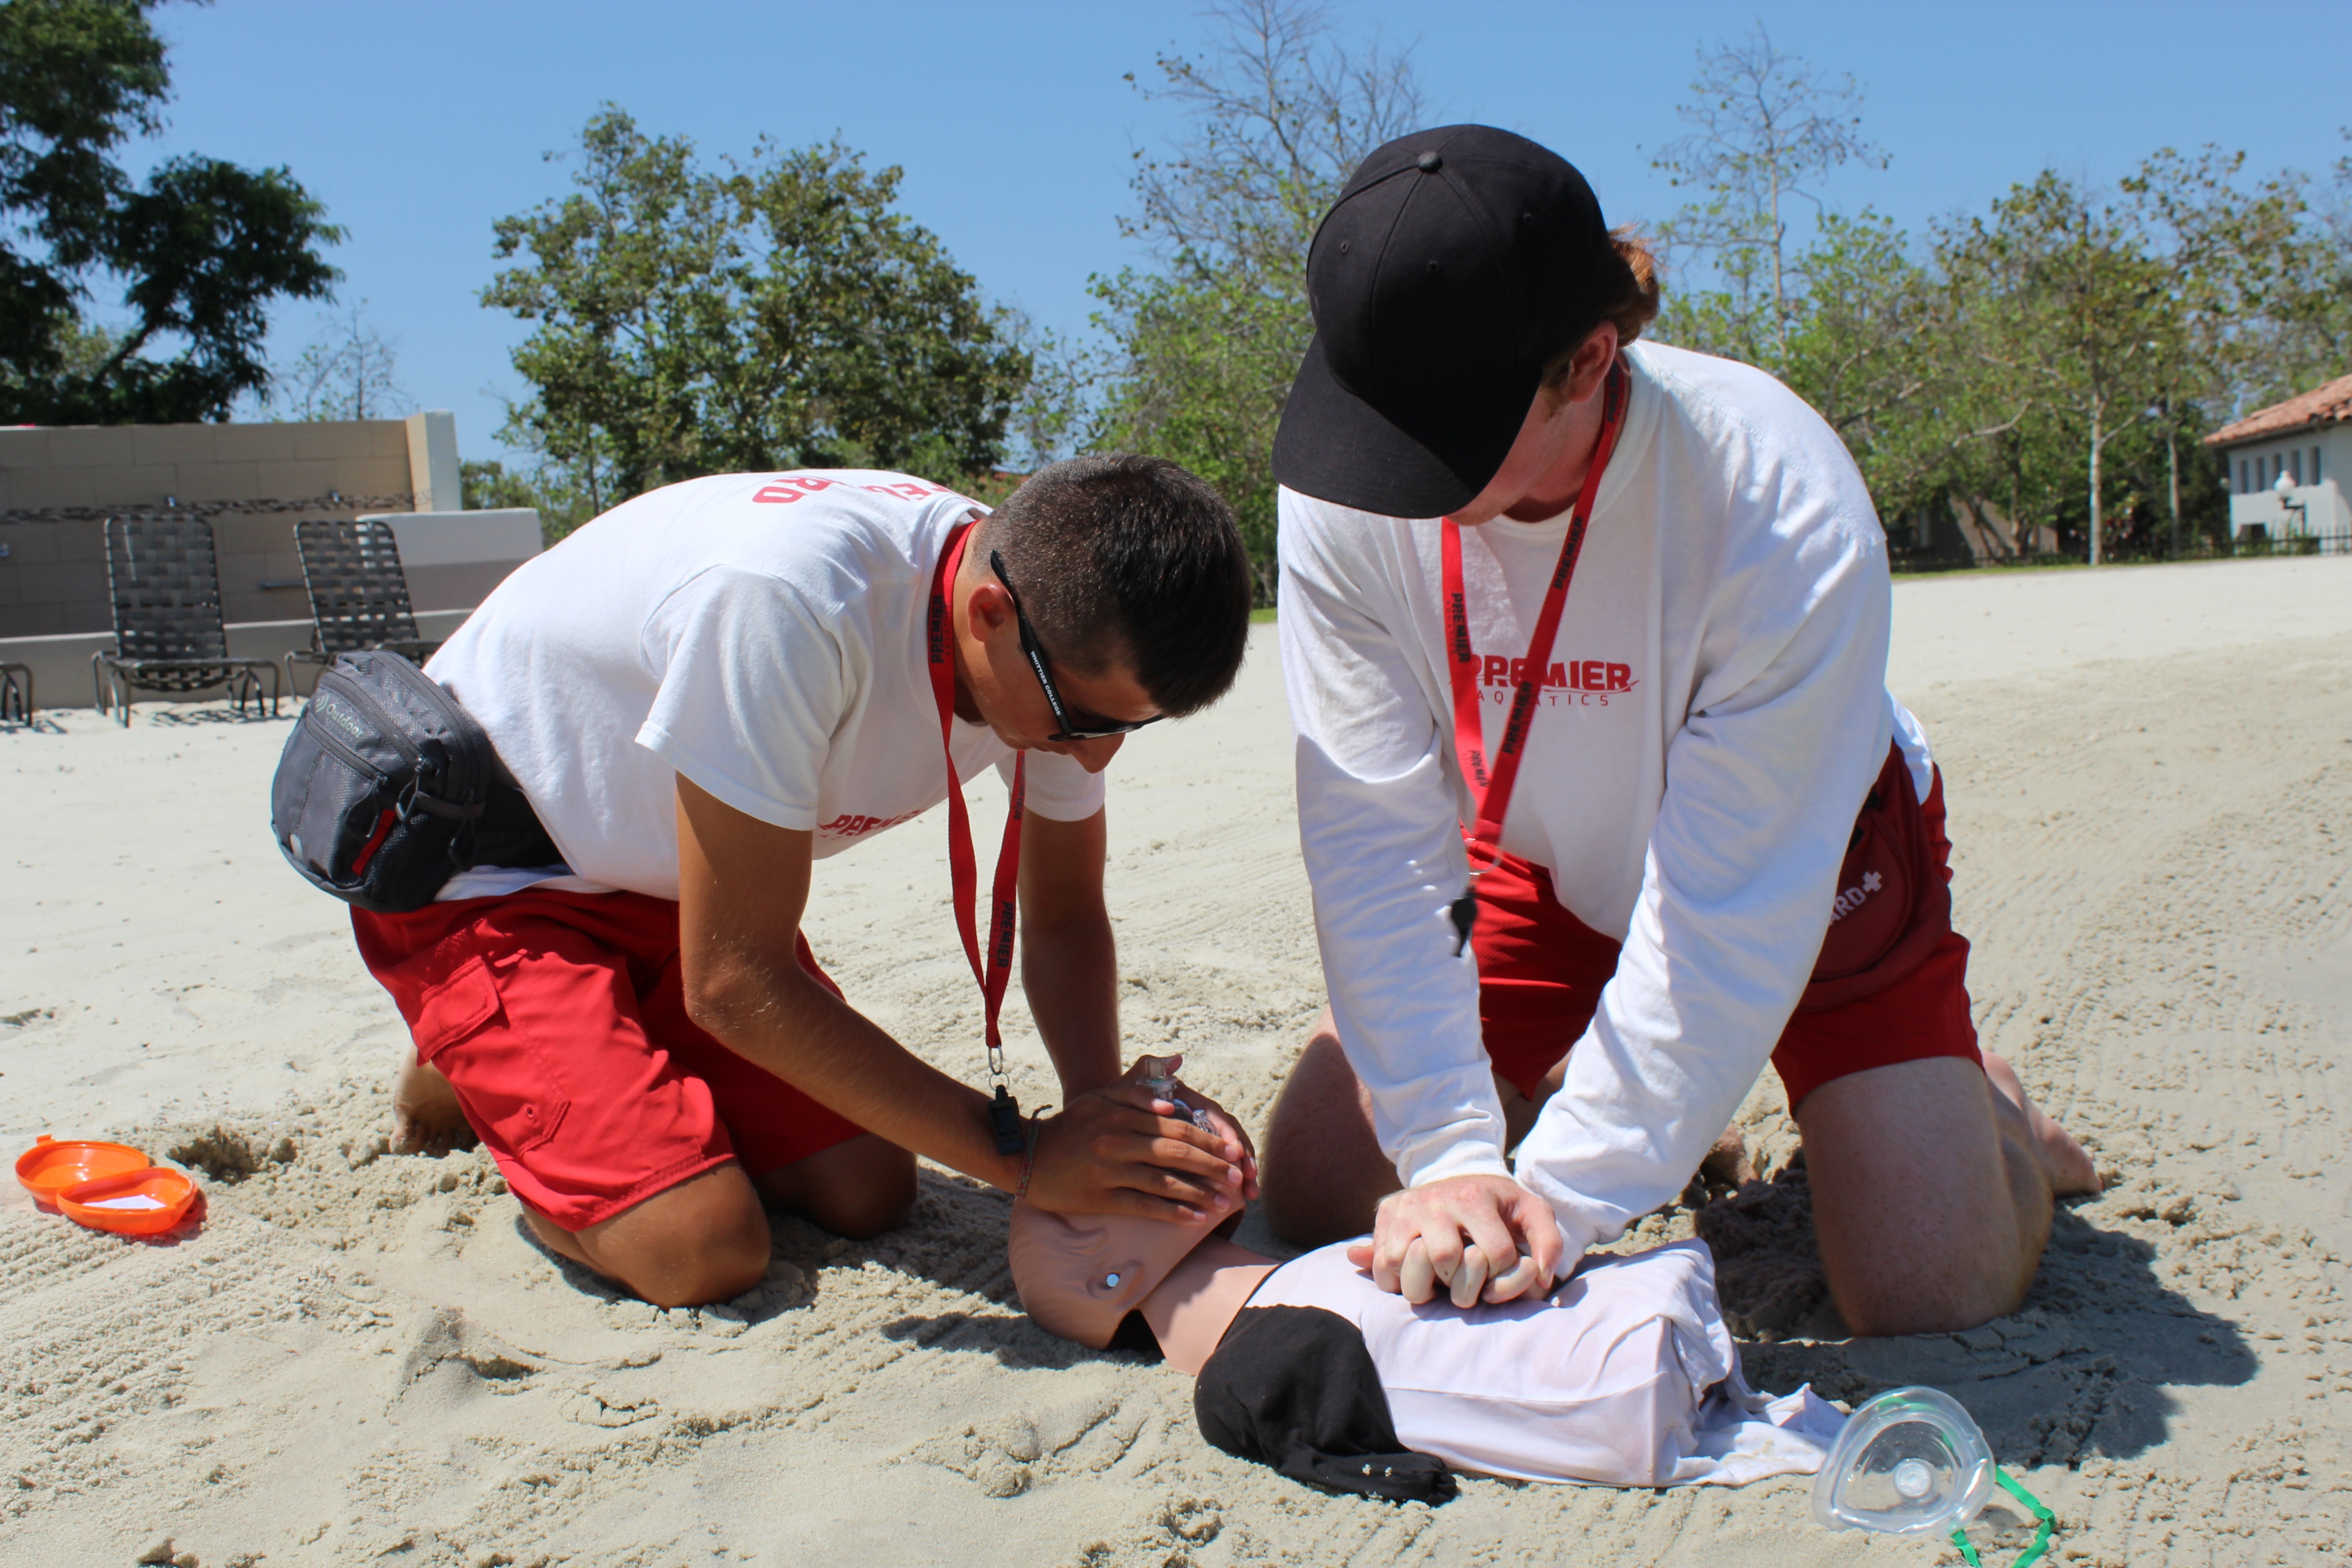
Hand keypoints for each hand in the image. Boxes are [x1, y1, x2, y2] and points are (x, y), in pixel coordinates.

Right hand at [1020, 1080, 1248, 1222]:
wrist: (1028, 1157)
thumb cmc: (1073, 1126)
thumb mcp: (1101, 1096)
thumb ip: (1139, 1084)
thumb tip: (1177, 1071)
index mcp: (1122, 1112)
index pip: (1177, 1126)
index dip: (1209, 1139)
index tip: (1234, 1150)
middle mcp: (1118, 1139)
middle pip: (1176, 1153)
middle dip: (1212, 1166)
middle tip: (1238, 1177)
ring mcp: (1110, 1169)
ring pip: (1164, 1182)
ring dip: (1200, 1193)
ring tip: (1226, 1202)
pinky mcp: (1101, 1197)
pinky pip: (1144, 1206)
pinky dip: (1173, 1212)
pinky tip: (1196, 1219)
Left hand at [1121, 1053, 1259, 1201]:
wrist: (1100, 1122)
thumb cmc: (1115, 1106)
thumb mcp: (1127, 1090)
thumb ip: (1149, 1073)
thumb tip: (1175, 1059)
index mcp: (1187, 1100)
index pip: (1215, 1114)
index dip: (1227, 1133)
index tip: (1234, 1153)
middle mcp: (1197, 1116)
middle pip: (1229, 1135)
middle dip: (1243, 1157)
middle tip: (1250, 1179)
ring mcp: (1198, 1135)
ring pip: (1229, 1152)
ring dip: (1244, 1170)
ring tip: (1250, 1193)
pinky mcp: (1194, 1154)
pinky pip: (1217, 1166)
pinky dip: (1230, 1180)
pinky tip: (1240, 1198)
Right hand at [1344, 1174, 1566, 1304]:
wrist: (1457, 1175)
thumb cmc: (1498, 1204)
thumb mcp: (1530, 1211)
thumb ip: (1548, 1241)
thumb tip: (1543, 1275)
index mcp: (1474, 1198)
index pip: (1494, 1253)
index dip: (1502, 1272)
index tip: (1499, 1267)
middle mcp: (1435, 1200)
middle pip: (1444, 1258)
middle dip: (1459, 1279)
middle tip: (1464, 1277)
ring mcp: (1406, 1207)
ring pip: (1402, 1262)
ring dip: (1422, 1283)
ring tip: (1438, 1280)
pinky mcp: (1386, 1214)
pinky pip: (1381, 1262)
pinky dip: (1393, 1279)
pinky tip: (1412, 1275)